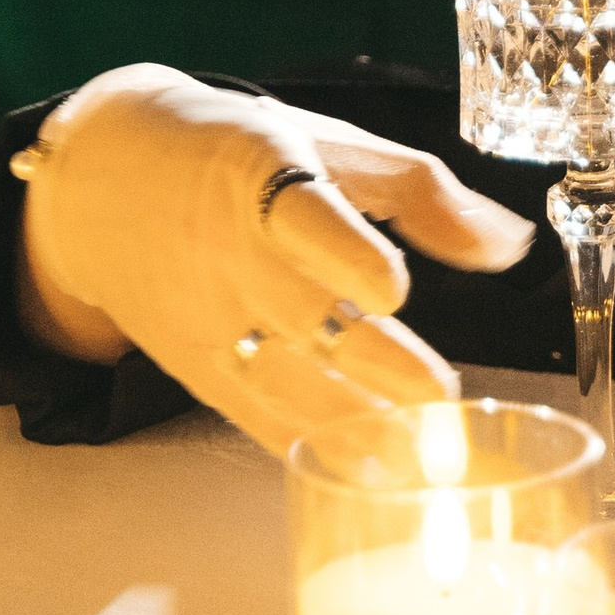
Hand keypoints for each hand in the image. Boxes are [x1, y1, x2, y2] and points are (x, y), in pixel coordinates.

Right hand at [18, 63, 536, 458]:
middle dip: (368, 359)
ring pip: (276, 376)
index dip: (342, 252)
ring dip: (347, 419)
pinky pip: (251, 412)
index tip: (392, 286)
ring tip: (416, 453)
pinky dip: (310, 444)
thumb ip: (423, 192)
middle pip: (297, 312)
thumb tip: (509, 244)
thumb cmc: (236, 157)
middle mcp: (229, 250)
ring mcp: (208, 314)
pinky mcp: (197, 365)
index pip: (298, 215)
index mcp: (262, 175)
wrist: (105, 182)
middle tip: (437, 394)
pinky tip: (368, 470)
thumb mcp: (325, 144)